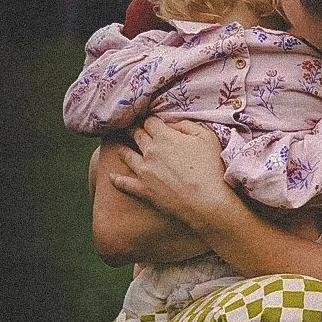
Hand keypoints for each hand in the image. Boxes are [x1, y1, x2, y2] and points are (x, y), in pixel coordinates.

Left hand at [108, 118, 227, 223]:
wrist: (206, 201)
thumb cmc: (211, 168)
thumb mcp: (207, 138)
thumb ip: (188, 125)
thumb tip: (173, 124)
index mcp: (165, 136)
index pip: (150, 121)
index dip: (151, 120)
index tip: (152, 122)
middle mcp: (150, 151)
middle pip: (137, 134)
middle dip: (134, 130)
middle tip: (132, 128)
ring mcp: (144, 171)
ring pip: (126, 155)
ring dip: (122, 149)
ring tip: (119, 147)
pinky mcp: (142, 189)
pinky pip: (123, 183)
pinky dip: (116, 179)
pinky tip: (111, 176)